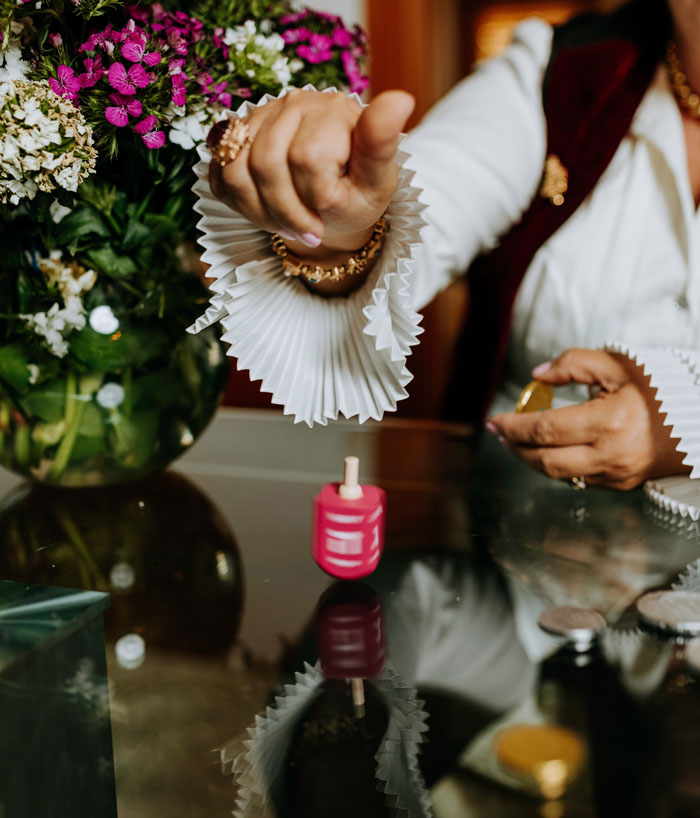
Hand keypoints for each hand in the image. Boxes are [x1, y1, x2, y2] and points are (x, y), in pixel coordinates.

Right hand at [209, 88, 414, 252]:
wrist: (334, 204)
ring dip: (262, 213)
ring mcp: (260, 117)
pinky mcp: (235, 137)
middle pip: (266, 164)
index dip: (320, 198)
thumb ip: (381, 144)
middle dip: (288, 213)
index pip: (307, 158)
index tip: (337, 211)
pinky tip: (268, 213)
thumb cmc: (358, 194)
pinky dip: (243, 206)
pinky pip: (220, 175)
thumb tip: (400, 99)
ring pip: (237, 171)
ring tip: (290, 224)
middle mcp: (293, 103)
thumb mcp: (378, 180)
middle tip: (311, 232)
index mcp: (332, 109)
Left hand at [487, 348, 689, 489]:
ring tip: (516, 440)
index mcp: (610, 422)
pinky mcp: (621, 485)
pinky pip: (578, 479)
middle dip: (515, 447)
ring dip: (530, 459)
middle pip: (545, 460)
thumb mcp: (616, 364)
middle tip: (499, 432)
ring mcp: (617, 474)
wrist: (699, 420)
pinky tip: (547, 449)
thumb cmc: (657, 387)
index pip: (545, 430)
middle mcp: (611, 454)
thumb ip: (572, 364)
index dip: (513, 426)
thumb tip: (537, 376)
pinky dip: (556, 465)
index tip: (494, 419)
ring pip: (558, 475)